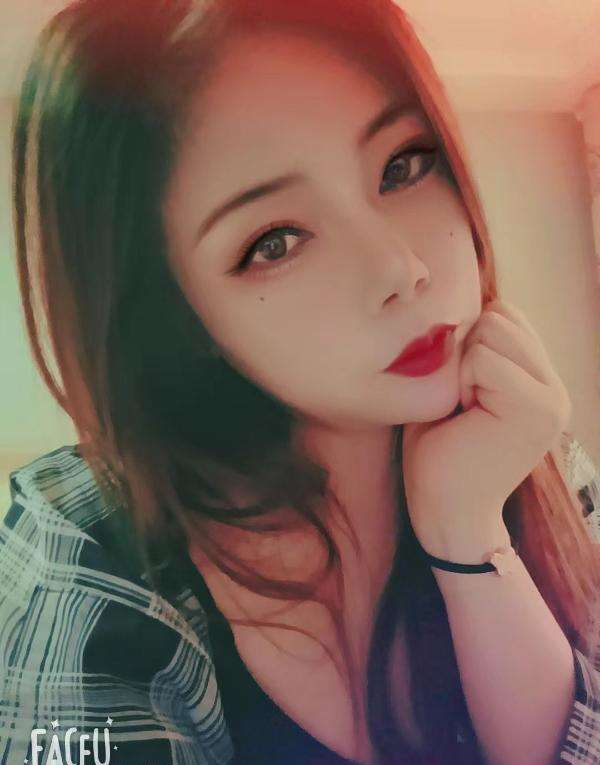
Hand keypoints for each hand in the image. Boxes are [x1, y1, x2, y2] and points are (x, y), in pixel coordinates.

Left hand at [401, 299, 570, 556]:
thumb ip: (473, 352)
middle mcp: (555, 387)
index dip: (470, 341)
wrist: (445, 513)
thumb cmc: (439, 453)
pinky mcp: (537, 409)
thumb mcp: (459, 391)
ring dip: (464, 366)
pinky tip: (465, 416)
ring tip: (465, 408)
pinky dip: (462, 381)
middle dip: (467, 349)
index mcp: (539, 381)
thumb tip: (465, 308)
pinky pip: (484, 359)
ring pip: (493, 330)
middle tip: (462, 401)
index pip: (506, 314)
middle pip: (501, 315)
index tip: (462, 388)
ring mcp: (552, 398)